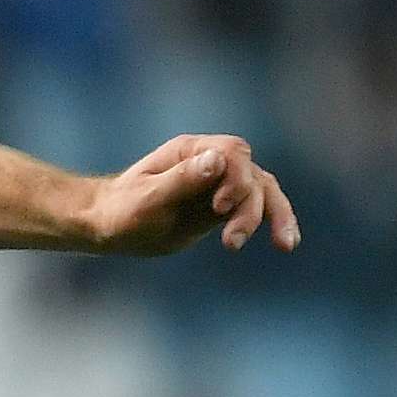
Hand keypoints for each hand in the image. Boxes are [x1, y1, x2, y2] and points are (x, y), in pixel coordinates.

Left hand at [86, 134, 299, 257]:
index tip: (219, 208)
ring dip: (275, 216)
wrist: (108, 226)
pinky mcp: (223, 206)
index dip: (235, 178)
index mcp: (190, 151)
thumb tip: (216, 160)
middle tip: (233, 241)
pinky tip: (287, 242)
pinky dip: (274, 222)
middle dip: (253, 207)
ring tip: (284, 245)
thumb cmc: (120, 210)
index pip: (231, 153)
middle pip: (251, 175)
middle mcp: (211, 161)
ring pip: (261, 192)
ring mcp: (220, 183)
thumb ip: (181, 180)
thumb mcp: (146, 198)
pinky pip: (257, 208)